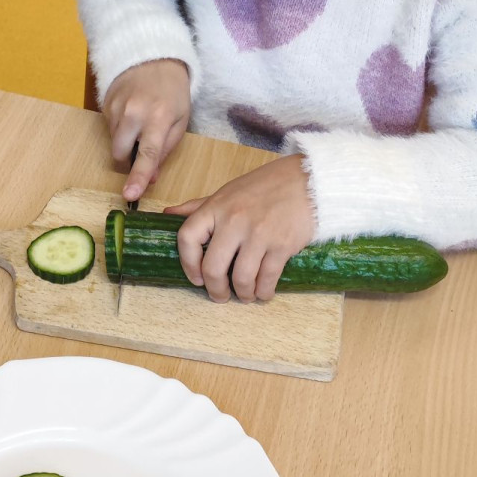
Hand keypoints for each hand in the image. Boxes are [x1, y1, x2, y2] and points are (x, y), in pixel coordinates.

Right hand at [102, 60, 190, 201]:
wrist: (152, 59)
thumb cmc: (172, 93)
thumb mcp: (180, 120)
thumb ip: (166, 150)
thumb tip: (151, 178)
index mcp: (158, 118)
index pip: (148, 154)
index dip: (139, 176)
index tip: (129, 195)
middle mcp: (133, 113)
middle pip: (121, 154)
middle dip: (129, 161)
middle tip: (143, 148)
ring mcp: (116, 108)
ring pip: (114, 143)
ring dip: (126, 143)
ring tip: (140, 124)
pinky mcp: (105, 105)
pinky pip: (110, 130)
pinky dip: (120, 130)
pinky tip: (131, 114)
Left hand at [164, 155, 314, 303]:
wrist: (308, 180)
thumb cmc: (266, 185)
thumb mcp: (228, 191)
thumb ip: (200, 206)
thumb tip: (168, 213)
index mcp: (216, 206)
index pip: (187, 238)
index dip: (187, 264)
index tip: (196, 278)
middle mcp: (234, 220)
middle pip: (213, 267)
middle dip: (215, 290)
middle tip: (220, 296)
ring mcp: (258, 234)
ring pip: (241, 278)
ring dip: (243, 294)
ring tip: (246, 295)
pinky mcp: (282, 245)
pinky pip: (267, 279)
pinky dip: (264, 292)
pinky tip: (264, 292)